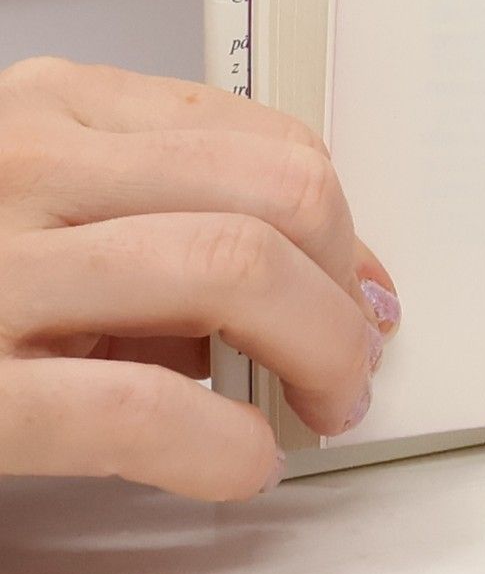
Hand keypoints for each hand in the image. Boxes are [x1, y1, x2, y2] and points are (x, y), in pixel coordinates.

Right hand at [0, 56, 398, 500]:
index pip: (266, 141)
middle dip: (347, 287)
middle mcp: (22, 165)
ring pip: (234, 270)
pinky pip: (140, 408)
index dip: (345, 225)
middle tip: (354, 355)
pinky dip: (225, 447)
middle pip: (276, 195)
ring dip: (317, 351)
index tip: (361, 284)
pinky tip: (240, 465)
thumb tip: (300, 283)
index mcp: (48, 108)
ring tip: (317, 406)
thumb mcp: (22, 199)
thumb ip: (139, 212)